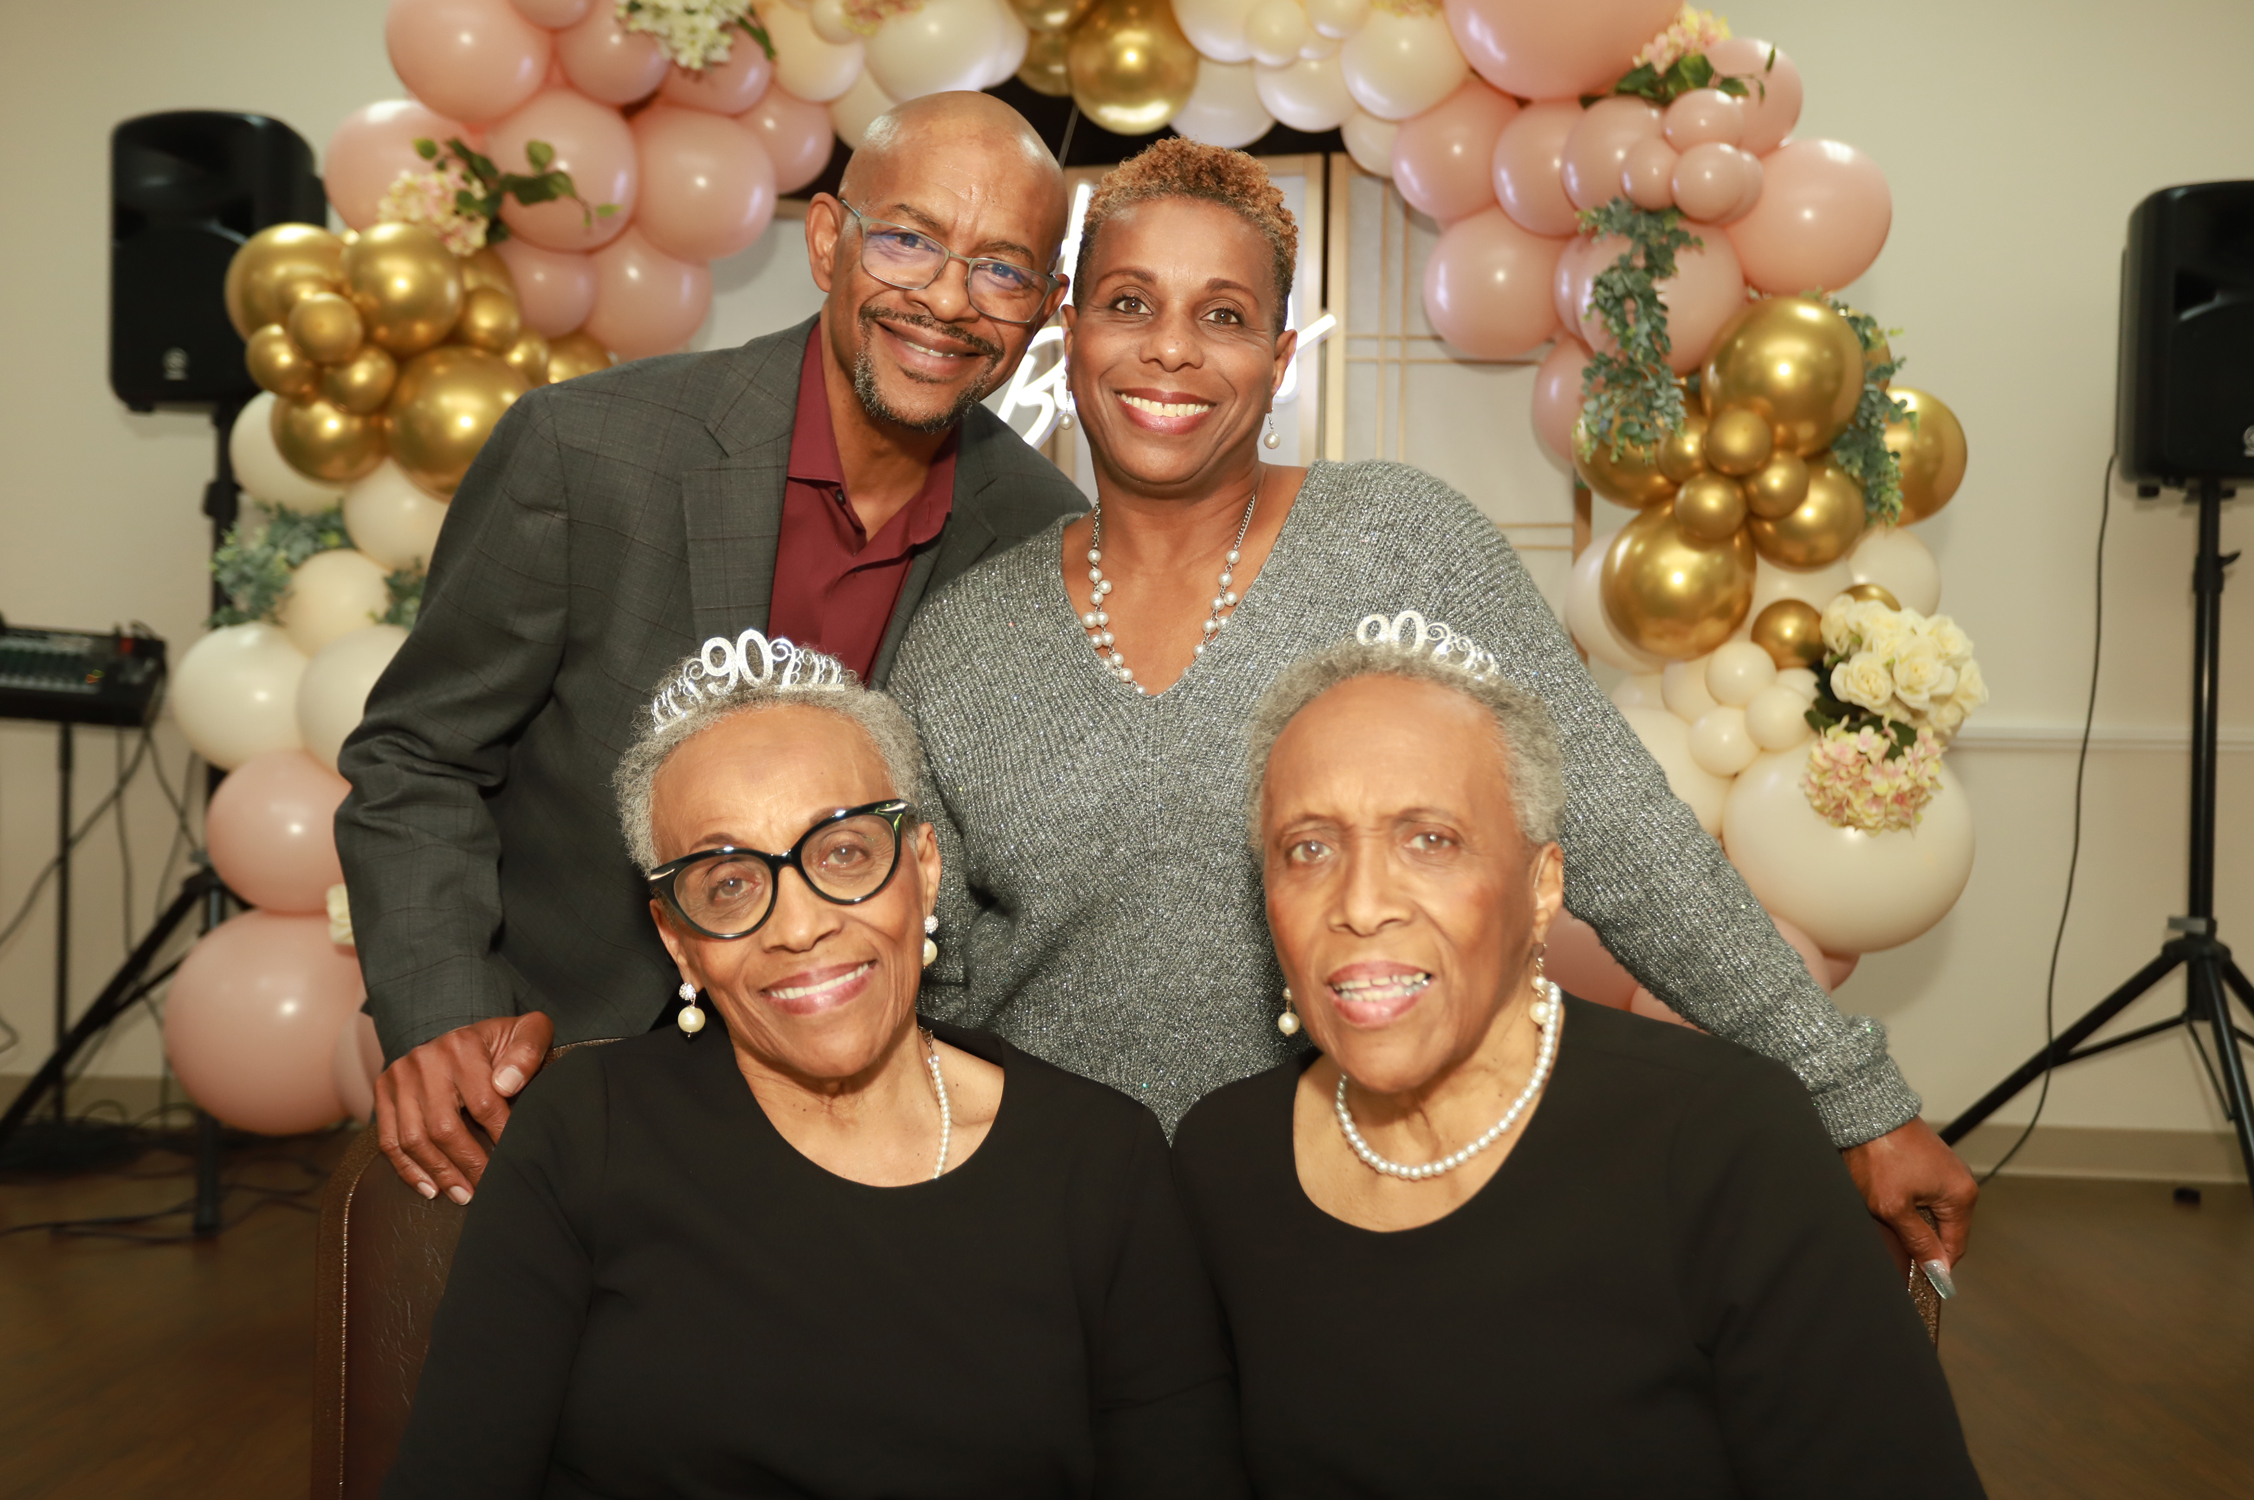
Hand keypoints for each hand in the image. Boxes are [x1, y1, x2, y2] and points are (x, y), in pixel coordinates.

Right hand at [374, 1012, 554, 1203]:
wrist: (463, 1035)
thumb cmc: (503, 1042)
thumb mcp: (528, 1032)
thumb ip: (528, 1051)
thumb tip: (507, 1085)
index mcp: (462, 1046)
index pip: (483, 1103)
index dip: (500, 1136)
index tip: (514, 1159)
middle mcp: (424, 1060)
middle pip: (443, 1127)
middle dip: (468, 1164)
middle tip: (487, 1187)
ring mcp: (399, 1076)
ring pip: (413, 1139)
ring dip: (439, 1174)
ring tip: (464, 1195)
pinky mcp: (383, 1090)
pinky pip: (389, 1140)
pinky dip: (409, 1169)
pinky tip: (431, 1188)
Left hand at [1842, 1118, 1976, 1269]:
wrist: (1865, 1112)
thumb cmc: (1879, 1154)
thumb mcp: (1895, 1208)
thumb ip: (1919, 1242)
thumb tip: (1939, 1271)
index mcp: (1962, 1195)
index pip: (1955, 1247)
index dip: (1935, 1264)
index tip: (1917, 1277)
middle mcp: (1961, 1182)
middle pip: (1944, 1230)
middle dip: (1920, 1238)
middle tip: (1892, 1235)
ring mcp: (1946, 1171)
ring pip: (1931, 1213)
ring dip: (1911, 1219)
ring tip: (1887, 1210)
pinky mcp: (1930, 1163)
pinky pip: (1924, 1195)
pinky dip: (1907, 1202)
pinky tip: (1887, 1197)